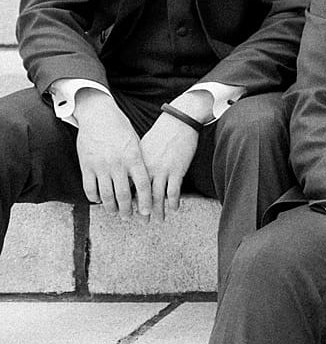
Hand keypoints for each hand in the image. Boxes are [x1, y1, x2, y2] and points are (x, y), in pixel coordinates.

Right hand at [73, 89, 150, 218]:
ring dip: (111, 207)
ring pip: (106, 194)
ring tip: (115, 213)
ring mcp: (100, 166)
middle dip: (127, 209)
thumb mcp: (136, 142)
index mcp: (133, 157)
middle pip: (124, 194)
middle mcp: (118, 164)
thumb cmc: (121, 129)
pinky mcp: (86, 166)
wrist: (98, 115)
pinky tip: (99, 201)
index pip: (142, 184)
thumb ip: (139, 161)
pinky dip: (94, 197)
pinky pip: (89, 188)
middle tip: (129, 217)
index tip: (146, 211)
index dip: (145, 200)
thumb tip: (144, 181)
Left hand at [138, 94, 207, 220]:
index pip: (129, 186)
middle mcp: (147, 169)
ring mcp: (162, 170)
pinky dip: (173, 202)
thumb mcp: (144, 145)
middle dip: (141, 211)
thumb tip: (132, 172)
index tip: (128, 210)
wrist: (180, 120)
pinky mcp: (177, 170)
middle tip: (141, 222)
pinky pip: (173, 191)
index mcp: (137, 163)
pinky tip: (174, 209)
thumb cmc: (162, 131)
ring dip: (157, 211)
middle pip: (142, 195)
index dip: (128, 200)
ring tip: (157, 221)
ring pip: (157, 196)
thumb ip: (138, 161)